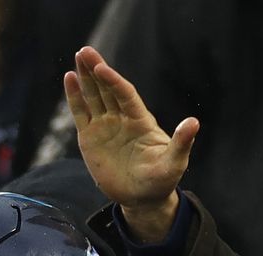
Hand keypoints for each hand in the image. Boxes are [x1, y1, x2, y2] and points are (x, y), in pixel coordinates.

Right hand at [64, 45, 197, 242]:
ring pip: (93, 96)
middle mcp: (121, 118)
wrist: (142, 198)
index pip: (124, 94)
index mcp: (140, 120)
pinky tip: (69, 79)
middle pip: (107, 88)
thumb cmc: (161, 180)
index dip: (113, 80)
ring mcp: (105, 126)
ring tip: (78, 55)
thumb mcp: (174, 163)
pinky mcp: (90, 138)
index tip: (102, 68)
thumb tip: (193, 123)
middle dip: (96, 69)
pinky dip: (74, 96)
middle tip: (85, 51)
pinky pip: (80, 113)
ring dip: (85, 77)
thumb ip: (181, 142)